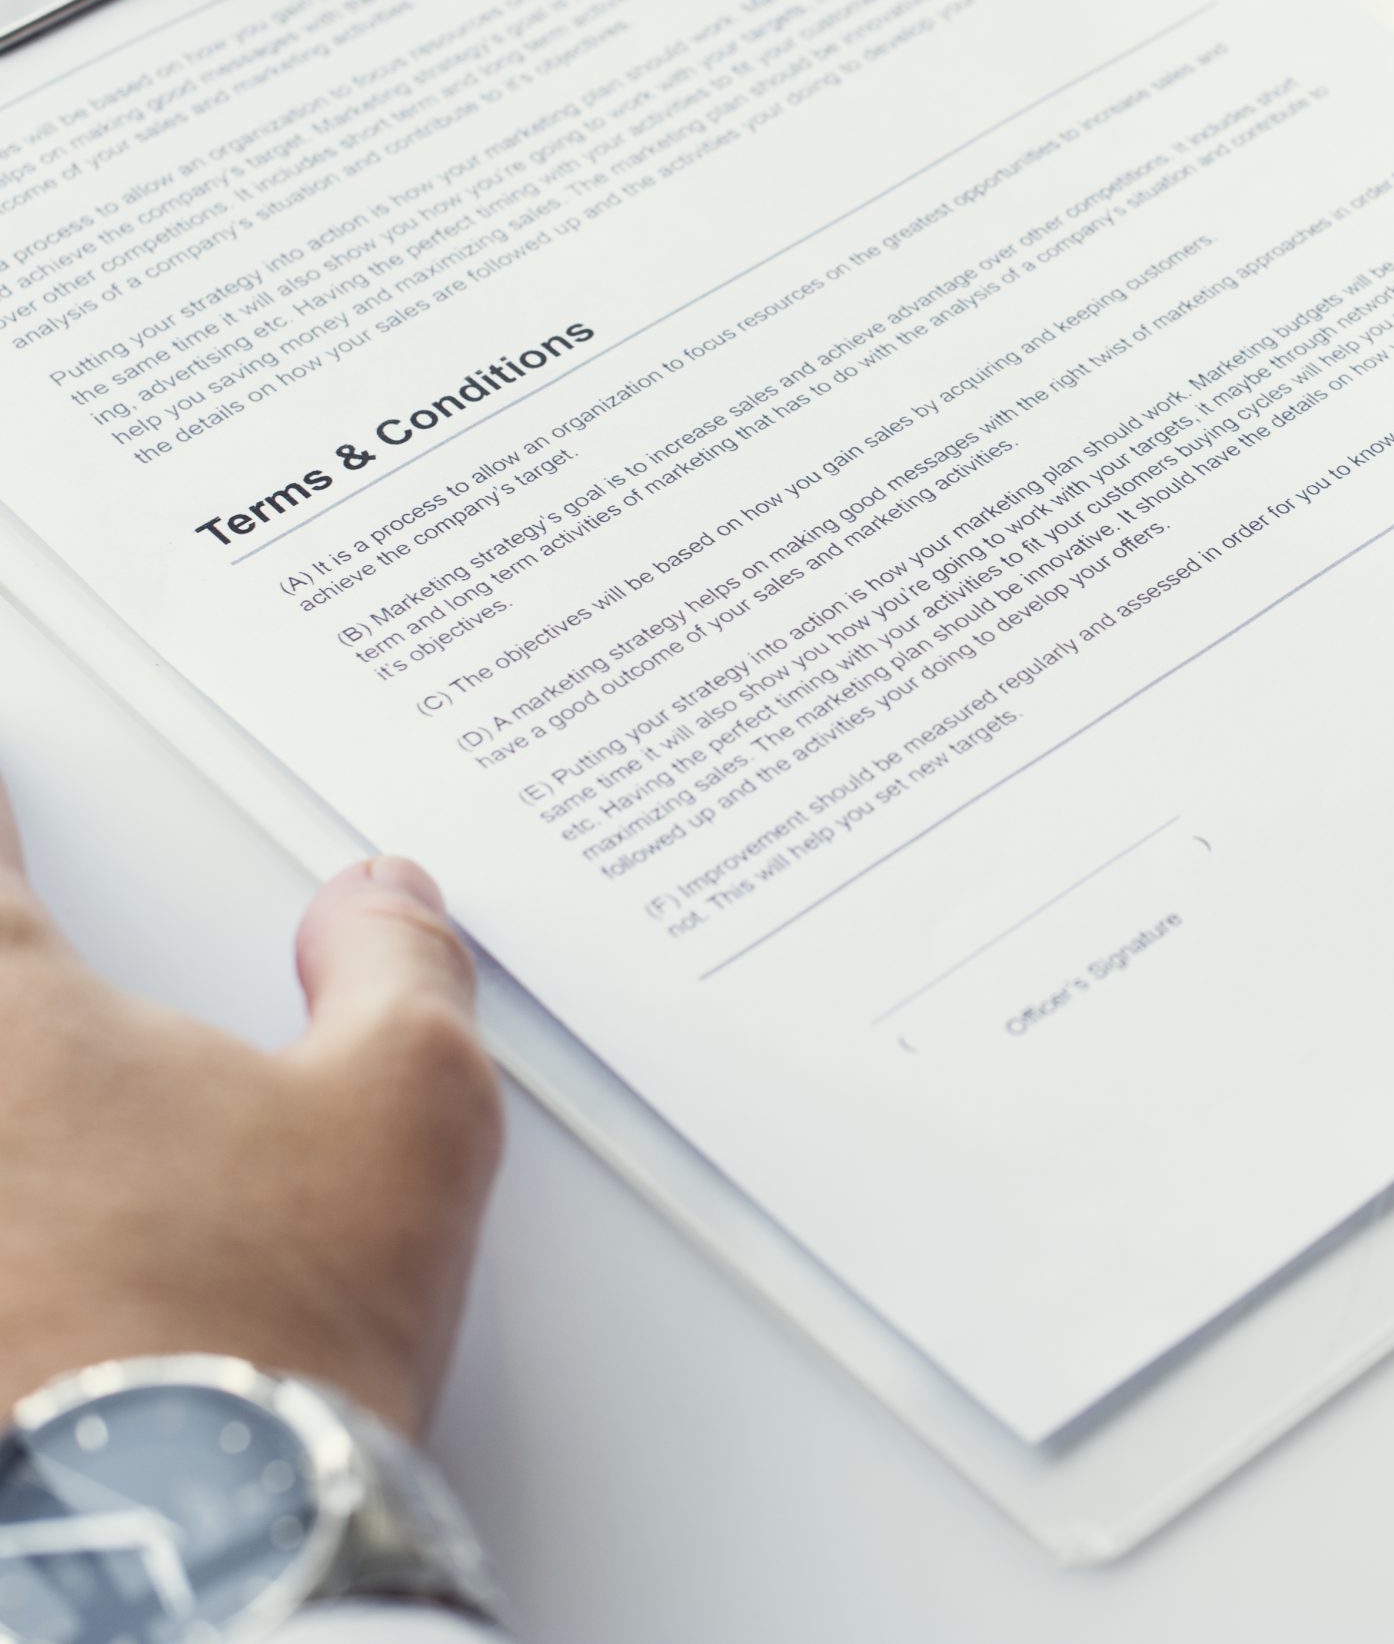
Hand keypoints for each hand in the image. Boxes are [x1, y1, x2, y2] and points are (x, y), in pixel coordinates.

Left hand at [0, 785, 502, 1437]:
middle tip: (18, 973)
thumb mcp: (407, 1109)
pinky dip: (3, 1228)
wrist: (177, 1564)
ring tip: (44, 1112)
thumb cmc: (262, 1332)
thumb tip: (381, 901)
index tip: (3, 775)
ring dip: (10, 1098)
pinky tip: (30, 1247)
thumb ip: (396, 967)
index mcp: (9, 1017)